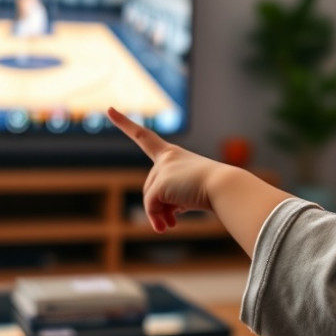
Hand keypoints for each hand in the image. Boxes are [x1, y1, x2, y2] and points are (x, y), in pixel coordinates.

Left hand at [107, 107, 223, 231]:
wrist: (226, 188)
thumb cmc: (214, 190)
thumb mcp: (188, 195)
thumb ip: (172, 202)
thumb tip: (161, 221)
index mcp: (173, 155)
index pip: (144, 137)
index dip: (125, 124)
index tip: (109, 110)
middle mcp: (166, 158)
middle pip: (150, 187)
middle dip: (158, 206)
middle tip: (171, 222)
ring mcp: (163, 169)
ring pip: (150, 198)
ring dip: (158, 214)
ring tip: (170, 225)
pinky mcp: (161, 182)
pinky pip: (151, 205)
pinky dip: (157, 217)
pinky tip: (168, 225)